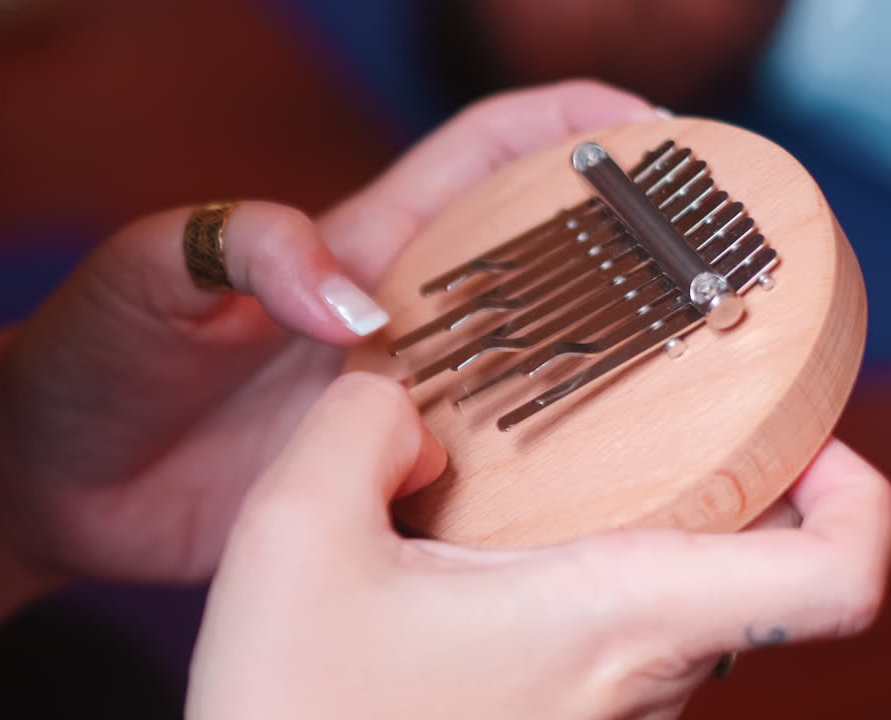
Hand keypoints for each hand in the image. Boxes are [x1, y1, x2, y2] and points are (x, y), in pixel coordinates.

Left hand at [0, 81, 656, 625]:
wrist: (53, 475)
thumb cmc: (93, 350)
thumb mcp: (150, 268)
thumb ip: (251, 254)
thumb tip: (363, 307)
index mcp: (357, 243)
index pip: (487, 158)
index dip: (576, 127)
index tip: (663, 138)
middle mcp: (398, 322)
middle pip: (541, 272)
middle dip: (631, 264)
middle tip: (719, 297)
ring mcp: (395, 409)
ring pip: (530, 385)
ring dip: (602, 390)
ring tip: (693, 413)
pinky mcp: (377, 489)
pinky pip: (477, 487)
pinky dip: (533, 495)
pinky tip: (587, 518)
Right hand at [187, 373, 890, 719]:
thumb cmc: (294, 708)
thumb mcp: (295, 529)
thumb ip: (358, 423)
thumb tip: (406, 411)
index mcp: (613, 620)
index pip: (833, 580)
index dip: (859, 498)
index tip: (809, 438)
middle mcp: (634, 687)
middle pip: (746, 574)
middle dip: (702, 482)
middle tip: (622, 419)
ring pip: (670, 612)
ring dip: (623, 535)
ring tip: (518, 490)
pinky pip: (608, 652)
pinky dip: (572, 587)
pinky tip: (470, 565)